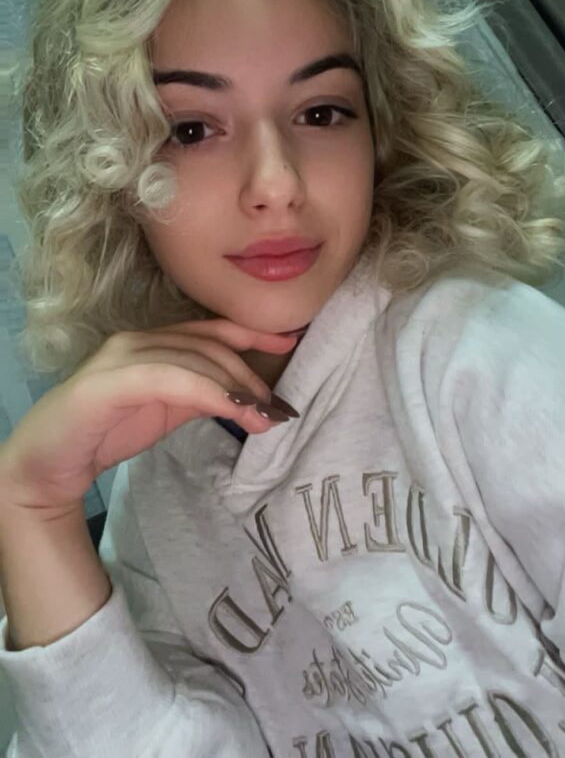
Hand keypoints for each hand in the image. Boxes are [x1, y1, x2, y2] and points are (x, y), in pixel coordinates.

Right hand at [0, 319, 297, 516]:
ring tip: (265, 417)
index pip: (209, 329)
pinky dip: (209, 393)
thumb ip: (199, 394)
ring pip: (194, 361)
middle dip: (250, 376)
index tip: (290, 342)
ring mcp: (122, 356)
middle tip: (280, 409)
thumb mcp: (165, 409)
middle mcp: (138, 340)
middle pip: (209, 347)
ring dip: (236, 389)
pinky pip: (171, 380)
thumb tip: (247, 397)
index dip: (251, 332)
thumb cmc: (105, 431)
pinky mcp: (110, 381)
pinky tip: (234, 411)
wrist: (47, 462)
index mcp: (151, 341)